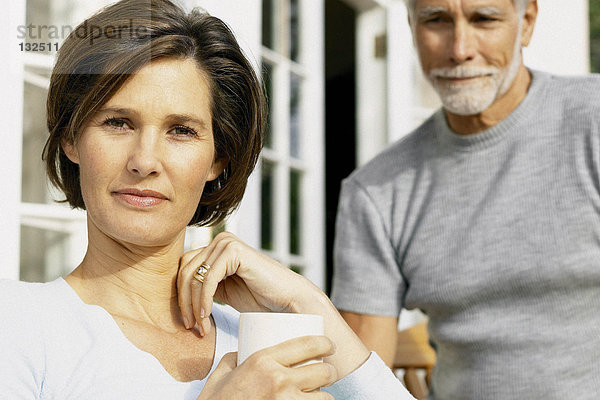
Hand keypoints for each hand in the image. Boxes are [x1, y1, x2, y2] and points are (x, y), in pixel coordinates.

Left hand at [178, 232, 320, 334]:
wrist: (288, 301)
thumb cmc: (260, 298)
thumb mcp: (223, 291)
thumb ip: (204, 286)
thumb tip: (177, 292)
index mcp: (217, 247)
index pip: (185, 269)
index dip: (182, 297)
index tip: (189, 323)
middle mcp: (220, 240)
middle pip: (185, 271)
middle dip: (185, 303)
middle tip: (191, 328)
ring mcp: (227, 242)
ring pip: (194, 276)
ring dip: (194, 305)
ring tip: (201, 327)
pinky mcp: (234, 250)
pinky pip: (208, 278)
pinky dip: (204, 300)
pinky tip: (207, 317)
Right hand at [197, 336, 336, 399]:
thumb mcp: (221, 374)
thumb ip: (235, 358)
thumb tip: (244, 351)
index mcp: (263, 361)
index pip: (307, 345)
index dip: (324, 343)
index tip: (328, 346)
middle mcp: (278, 380)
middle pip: (323, 372)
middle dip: (329, 372)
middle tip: (326, 373)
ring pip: (324, 398)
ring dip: (324, 396)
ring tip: (319, 395)